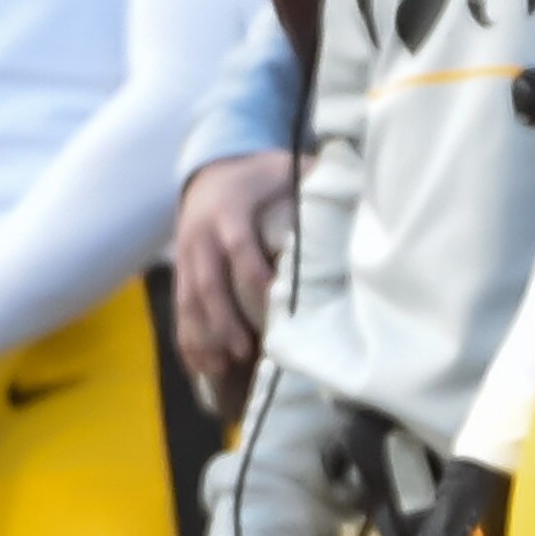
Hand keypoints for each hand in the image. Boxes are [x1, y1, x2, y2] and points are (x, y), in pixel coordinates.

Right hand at [173, 150, 293, 386]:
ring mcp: (186, 256)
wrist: (211, 169)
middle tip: (244, 350)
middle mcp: (201, 235)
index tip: (274, 300)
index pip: (239, 245)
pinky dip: (188, 339)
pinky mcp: (179, 272)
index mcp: (229, 209)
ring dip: (204, 336)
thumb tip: (355, 189)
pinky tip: (201, 367)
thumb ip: (314, 178)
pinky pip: (179, 308)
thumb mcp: (285, 167)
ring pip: (188, 301)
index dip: (253, 273)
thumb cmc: (259, 174)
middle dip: (224, 319)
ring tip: (222, 368)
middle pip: (207, 282)